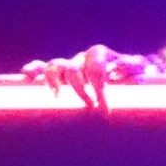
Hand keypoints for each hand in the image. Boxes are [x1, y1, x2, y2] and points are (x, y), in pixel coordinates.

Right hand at [23, 45, 147, 112]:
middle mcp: (81, 58)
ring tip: (57, 96)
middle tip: (89, 108)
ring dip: (53, 80)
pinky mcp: (61, 74)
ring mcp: (70, 65)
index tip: (105, 111)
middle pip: (74, 70)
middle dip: (80, 90)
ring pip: (55, 67)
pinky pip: (43, 68)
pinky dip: (34, 70)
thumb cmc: (132, 72)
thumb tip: (123, 67)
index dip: (100, 90)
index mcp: (99, 54)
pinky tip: (27, 77)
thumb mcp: (138, 67)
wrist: (127, 71)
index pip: (96, 70)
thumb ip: (133, 65)